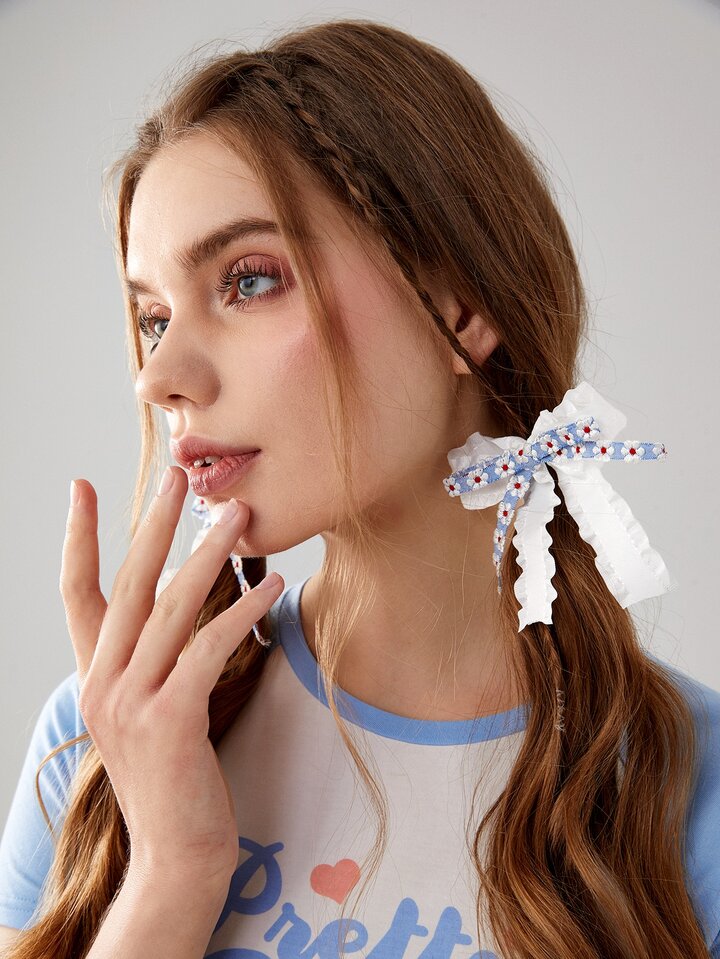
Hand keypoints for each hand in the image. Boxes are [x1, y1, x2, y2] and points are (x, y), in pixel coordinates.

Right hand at [60, 467, 282, 886]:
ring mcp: (130, 705)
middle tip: (178, 475)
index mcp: (94, 677)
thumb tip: (176, 605)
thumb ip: (149, 662)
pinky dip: (242, 614)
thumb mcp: (147, 713)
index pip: (76, 593)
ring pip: (169, 610)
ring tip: (238, 516)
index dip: (78, 537)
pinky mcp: (169, 723)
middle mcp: (102, 684)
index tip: (84, 487)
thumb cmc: (175, 777)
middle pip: (127, 586)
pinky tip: (274, 587)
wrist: (177, 854)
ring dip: (207, 556)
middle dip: (153, 525)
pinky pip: (207, 650)